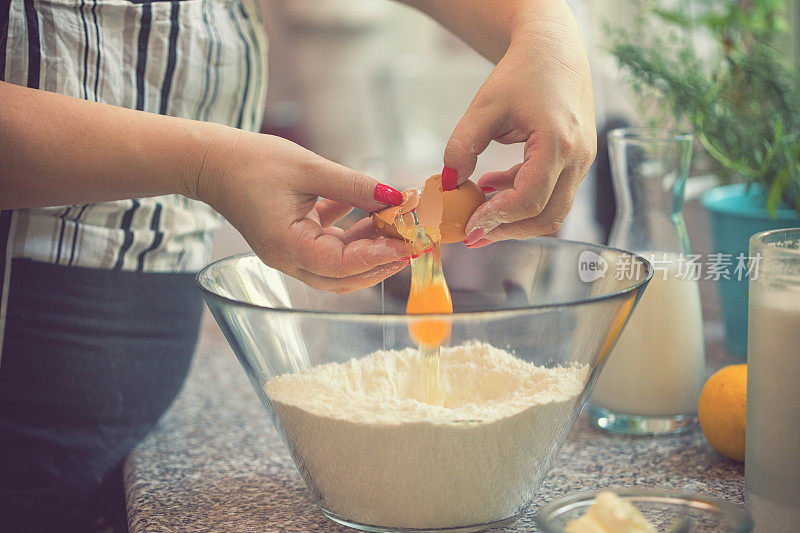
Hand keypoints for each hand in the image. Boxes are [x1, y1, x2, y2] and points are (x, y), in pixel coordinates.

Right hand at [197, 131, 410, 292]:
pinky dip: (353, 235)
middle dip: (381, 263)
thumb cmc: (251, 162)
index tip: (409, 244)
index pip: (341, 265)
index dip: (378, 256)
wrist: (211, 161)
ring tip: (399, 226)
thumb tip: (396, 198)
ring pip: (340, 265)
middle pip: (344, 277)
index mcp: (287, 246)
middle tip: (414, 244)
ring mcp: (290, 253)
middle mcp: (288, 259)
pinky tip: (372, 213)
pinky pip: (330, 247)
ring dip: (370, 248)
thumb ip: (354, 186)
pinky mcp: (294, 241)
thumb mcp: (309, 168)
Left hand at [443, 3, 596, 247]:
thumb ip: (462, 146)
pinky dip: (522, 199)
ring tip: (477, 212)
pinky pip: (552, 193)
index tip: (468, 226)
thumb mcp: (484, 106)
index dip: (497, 218)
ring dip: (514, 217)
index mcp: (559, 142)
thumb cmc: (521, 73)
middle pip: (547, 216)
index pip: (529, 199)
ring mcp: (582, 161)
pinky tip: (491, 187)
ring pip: (552, 210)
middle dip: (508, 230)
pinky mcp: (577, 162)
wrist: (554, 50)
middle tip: (472, 235)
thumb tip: (449, 185)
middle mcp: (579, 157)